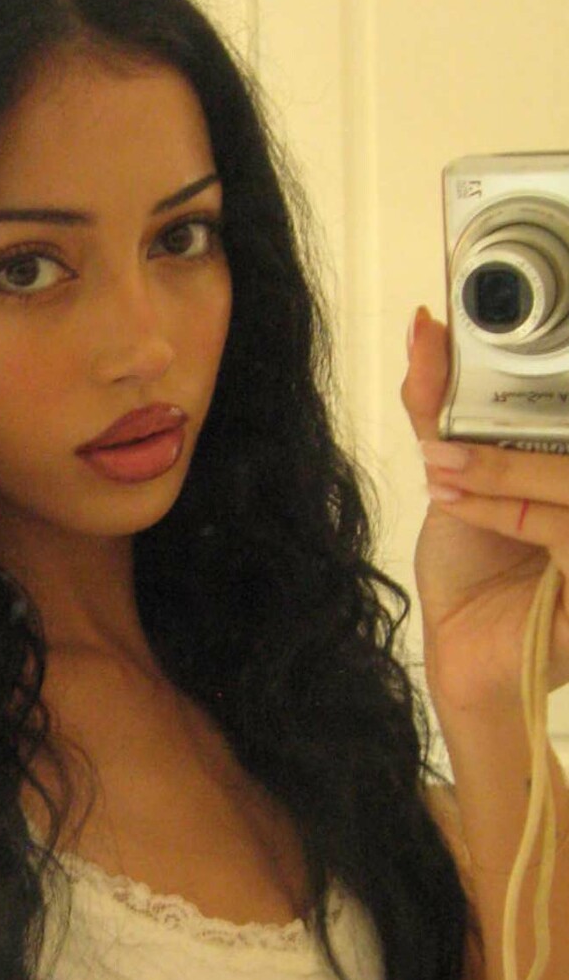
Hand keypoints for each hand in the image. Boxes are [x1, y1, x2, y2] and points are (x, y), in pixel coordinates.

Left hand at [400, 305, 568, 713]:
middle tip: (445, 440)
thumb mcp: (455, 473)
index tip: (481, 356)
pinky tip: (462, 507)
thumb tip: (423, 326)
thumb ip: (444, 403)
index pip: (564, 407)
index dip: (551, 376)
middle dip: (511, 437)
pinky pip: (566, 535)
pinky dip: (511, 513)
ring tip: (442, 471)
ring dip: (504, 473)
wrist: (464, 653)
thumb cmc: (474, 568)